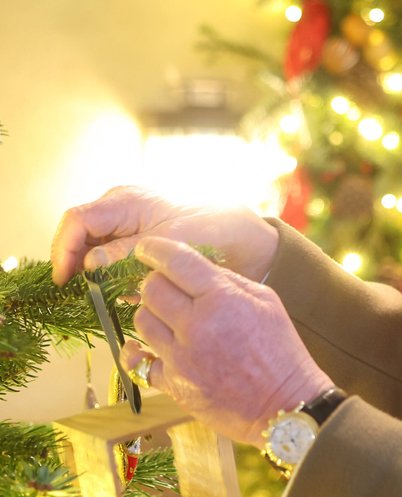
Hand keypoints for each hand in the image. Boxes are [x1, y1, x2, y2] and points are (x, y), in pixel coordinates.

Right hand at [50, 185, 277, 285]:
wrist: (241, 238)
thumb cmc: (209, 229)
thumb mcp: (168, 243)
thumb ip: (126, 254)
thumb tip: (90, 264)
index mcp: (125, 201)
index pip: (78, 220)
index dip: (64, 249)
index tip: (65, 279)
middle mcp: (120, 211)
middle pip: (82, 238)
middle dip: (82, 267)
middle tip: (90, 294)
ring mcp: (127, 228)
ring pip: (97, 255)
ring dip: (103, 277)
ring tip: (124, 291)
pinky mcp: (137, 246)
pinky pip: (115, 263)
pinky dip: (120, 280)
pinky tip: (136, 290)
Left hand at [119, 236, 332, 446]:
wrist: (285, 403)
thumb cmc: (281, 350)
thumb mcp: (266, 301)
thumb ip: (228, 281)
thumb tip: (194, 268)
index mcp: (222, 300)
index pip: (175, 261)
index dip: (155, 249)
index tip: (147, 249)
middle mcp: (196, 326)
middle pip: (150, 289)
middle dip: (156, 282)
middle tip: (169, 288)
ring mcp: (181, 358)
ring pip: (140, 321)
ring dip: (153, 315)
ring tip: (172, 320)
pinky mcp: (173, 385)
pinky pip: (139, 361)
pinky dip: (146, 352)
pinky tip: (160, 349)